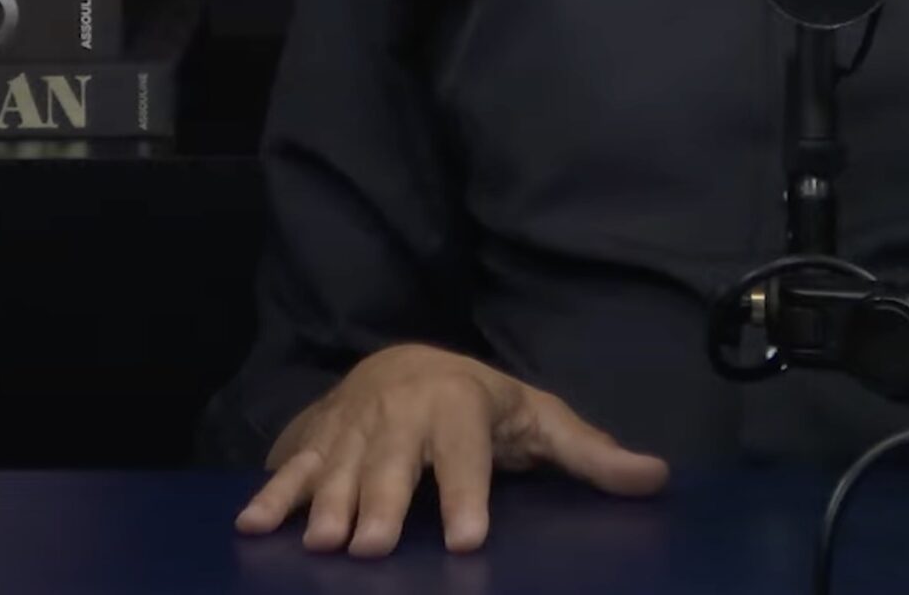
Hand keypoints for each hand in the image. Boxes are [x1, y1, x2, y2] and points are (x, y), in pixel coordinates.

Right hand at [233, 343, 669, 557]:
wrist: (405, 362)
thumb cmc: (481, 406)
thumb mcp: (539, 421)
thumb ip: (591, 454)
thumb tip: (657, 479)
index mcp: (460, 407)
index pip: (466, 453)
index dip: (468, 494)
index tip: (469, 539)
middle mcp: (402, 414)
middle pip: (392, 464)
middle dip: (382, 503)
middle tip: (371, 547)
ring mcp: (353, 427)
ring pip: (338, 467)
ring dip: (325, 502)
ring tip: (322, 542)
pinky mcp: (315, 438)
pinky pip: (289, 467)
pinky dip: (270, 494)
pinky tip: (252, 527)